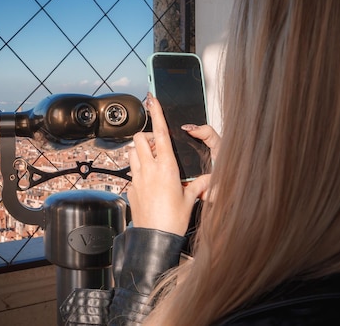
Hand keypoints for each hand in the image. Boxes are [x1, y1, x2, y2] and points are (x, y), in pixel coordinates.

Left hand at [127, 93, 218, 234]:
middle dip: (147, 137)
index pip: (160, 134)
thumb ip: (198, 184)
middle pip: (140, 139)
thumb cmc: (173, 220)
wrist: (155, 239)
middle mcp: (149, 169)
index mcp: (166, 167)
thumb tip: (208, 179)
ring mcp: (137, 178)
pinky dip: (138, 170)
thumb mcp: (190, 199)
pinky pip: (131, 171)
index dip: (157, 114)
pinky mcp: (130, 188)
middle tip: (157, 145)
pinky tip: (148, 182)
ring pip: (132, 152)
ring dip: (139, 151)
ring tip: (151, 161)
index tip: (152, 100)